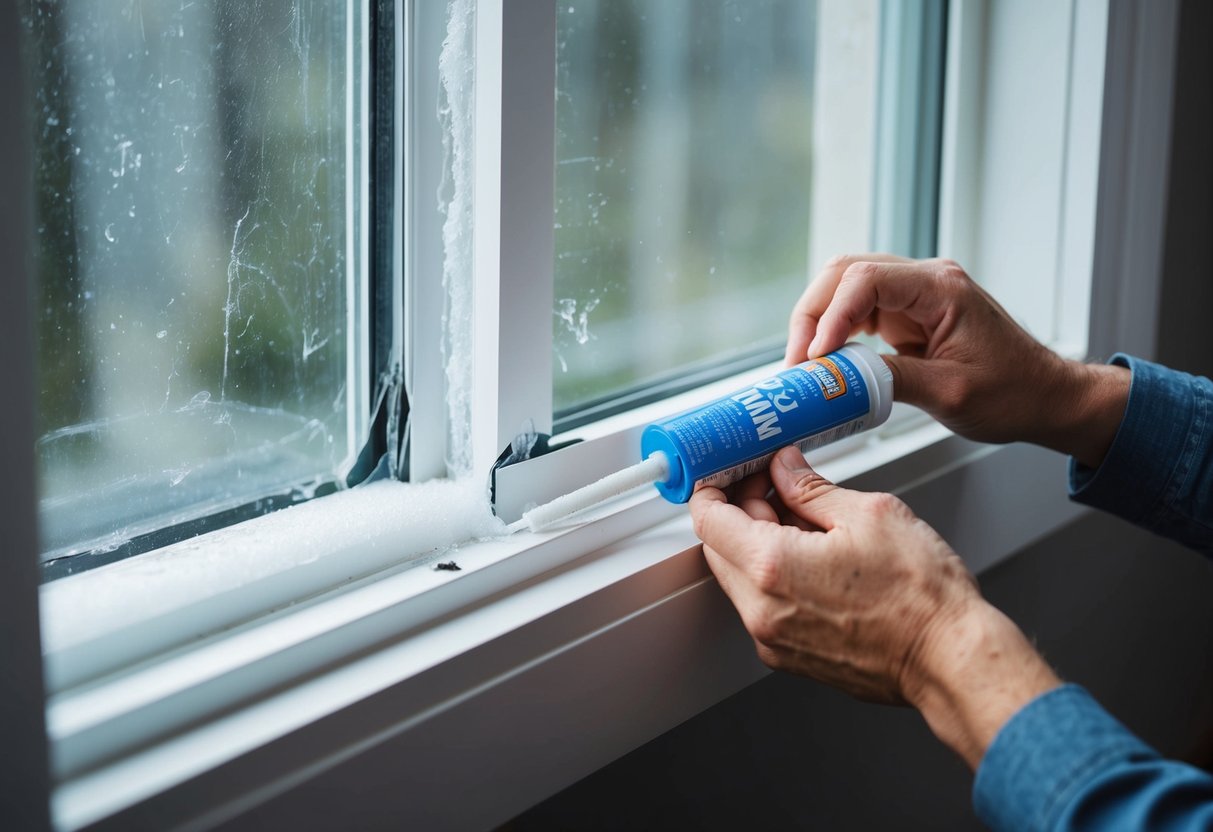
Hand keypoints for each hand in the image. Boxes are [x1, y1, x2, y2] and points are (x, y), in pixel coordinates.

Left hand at [691, 446, 1060, 767]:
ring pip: (741, 577)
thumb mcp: (868, 515)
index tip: (732, 471)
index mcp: (772, 568)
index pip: (708, 520)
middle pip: (719, 548)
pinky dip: (776, 577)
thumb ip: (811, 488)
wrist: (950, 659)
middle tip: (779, 487)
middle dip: (742, 511)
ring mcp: (773, 639)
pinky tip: (816, 559)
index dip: (715, 487)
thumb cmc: (920, 595)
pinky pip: (764, 605)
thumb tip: (783, 468)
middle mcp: (761, 610)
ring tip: (809, 522)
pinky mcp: (789, 656)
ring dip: (759, 544)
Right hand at [784, 255, 1128, 467]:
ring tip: (803, 364)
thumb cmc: (1013, 393)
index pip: (864, 281)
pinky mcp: (907, 313)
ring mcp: (914, 293)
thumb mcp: (950, 393)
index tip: (815, 358)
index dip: (830, 317)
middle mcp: (925, 279)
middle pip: (844, 273)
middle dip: (812, 315)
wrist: (1046, 397)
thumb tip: (837, 378)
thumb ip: (890, 379)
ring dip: (817, 321)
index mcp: (941, 288)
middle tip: (797, 363)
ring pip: (844, 287)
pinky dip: (834, 331)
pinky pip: (857, 309)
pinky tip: (824, 359)